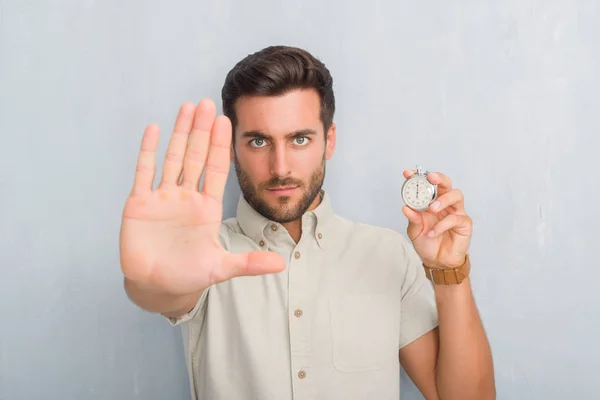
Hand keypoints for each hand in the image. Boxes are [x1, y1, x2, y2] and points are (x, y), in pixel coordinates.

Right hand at [120, 100, 284, 294]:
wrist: (158, 286)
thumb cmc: (189, 275)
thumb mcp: (220, 268)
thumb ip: (249, 263)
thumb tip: (280, 264)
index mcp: (207, 207)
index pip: (216, 169)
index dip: (221, 145)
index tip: (226, 121)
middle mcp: (186, 197)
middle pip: (196, 156)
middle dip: (202, 130)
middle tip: (208, 102)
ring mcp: (163, 198)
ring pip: (172, 158)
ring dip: (179, 133)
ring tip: (187, 107)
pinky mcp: (140, 204)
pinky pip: (144, 172)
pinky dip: (148, 151)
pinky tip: (154, 129)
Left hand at [401, 169, 471, 268]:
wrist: (437, 262)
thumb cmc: (427, 243)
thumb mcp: (414, 231)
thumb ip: (412, 219)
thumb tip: (406, 207)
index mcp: (431, 202)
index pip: (427, 185)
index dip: (419, 177)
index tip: (408, 173)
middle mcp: (445, 204)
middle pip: (447, 184)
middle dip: (439, 178)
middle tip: (430, 178)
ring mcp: (456, 212)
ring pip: (456, 195)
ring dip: (443, 199)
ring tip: (432, 208)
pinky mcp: (464, 224)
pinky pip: (456, 219)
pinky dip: (442, 225)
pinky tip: (433, 233)